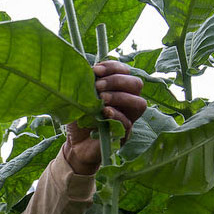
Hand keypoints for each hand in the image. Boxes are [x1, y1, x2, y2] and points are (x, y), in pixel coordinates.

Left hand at [63, 60, 145, 174]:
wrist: (74, 145)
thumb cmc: (78, 119)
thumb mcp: (79, 97)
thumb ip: (86, 83)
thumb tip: (89, 69)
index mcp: (118, 89)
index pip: (125, 71)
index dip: (113, 67)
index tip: (96, 70)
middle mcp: (127, 102)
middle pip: (136, 84)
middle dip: (117, 81)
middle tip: (98, 86)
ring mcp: (128, 119)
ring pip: (139, 103)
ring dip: (120, 97)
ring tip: (101, 99)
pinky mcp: (124, 135)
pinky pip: (128, 123)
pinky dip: (116, 115)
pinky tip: (104, 112)